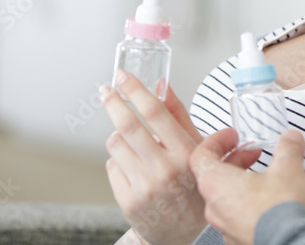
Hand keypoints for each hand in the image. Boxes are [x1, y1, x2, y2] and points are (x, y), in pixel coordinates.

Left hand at [102, 70, 207, 244]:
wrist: (188, 233)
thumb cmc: (195, 184)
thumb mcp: (198, 147)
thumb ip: (179, 116)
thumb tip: (162, 86)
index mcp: (186, 153)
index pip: (156, 113)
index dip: (136, 90)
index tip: (123, 77)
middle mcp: (165, 170)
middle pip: (128, 126)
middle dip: (113, 103)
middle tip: (106, 91)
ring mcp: (145, 187)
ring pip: (116, 145)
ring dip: (119, 135)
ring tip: (130, 140)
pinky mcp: (128, 201)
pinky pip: (112, 166)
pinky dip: (119, 160)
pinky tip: (132, 164)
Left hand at [190, 128, 304, 244]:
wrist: (292, 244)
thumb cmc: (281, 211)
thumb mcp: (289, 168)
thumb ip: (288, 147)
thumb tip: (290, 139)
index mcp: (216, 184)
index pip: (200, 155)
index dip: (217, 141)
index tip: (232, 137)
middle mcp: (214, 208)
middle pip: (213, 176)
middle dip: (235, 160)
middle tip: (254, 153)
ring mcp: (225, 227)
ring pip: (226, 198)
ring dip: (242, 182)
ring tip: (266, 177)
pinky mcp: (238, 240)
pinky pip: (237, 217)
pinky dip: (249, 204)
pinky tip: (270, 202)